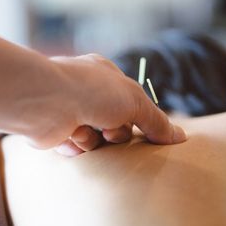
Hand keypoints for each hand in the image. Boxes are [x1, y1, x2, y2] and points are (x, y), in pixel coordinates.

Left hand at [26, 54, 186, 155]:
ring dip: (95, 141)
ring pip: (96, 140)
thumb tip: (179, 137)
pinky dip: (76, 146)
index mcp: (105, 76)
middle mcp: (86, 92)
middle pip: (114, 125)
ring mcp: (70, 112)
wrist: (46, 101)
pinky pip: (76, 149)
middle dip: (116, 133)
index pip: (131, 102)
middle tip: (110, 131)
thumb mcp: (135, 101)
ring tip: (85, 130)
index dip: (139, 119)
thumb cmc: (91, 92)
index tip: (148, 134)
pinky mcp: (56, 132)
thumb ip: (156, 121)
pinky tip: (70, 136)